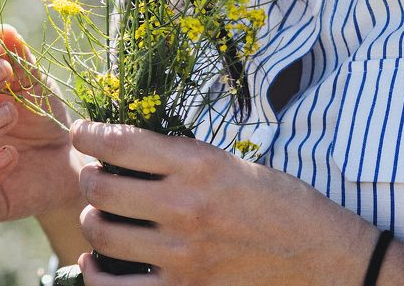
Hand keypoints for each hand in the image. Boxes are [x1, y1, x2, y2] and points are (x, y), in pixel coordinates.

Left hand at [71, 121, 378, 285]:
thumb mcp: (233, 164)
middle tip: (91, 173)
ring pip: (103, 235)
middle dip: (88, 177)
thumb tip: (133, 148)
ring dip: (91, 221)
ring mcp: (183, 255)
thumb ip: (185, 158)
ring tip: (97, 213)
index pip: (123, 142)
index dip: (91, 134)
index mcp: (200, 164)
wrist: (322, 259)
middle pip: (103, 187)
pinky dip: (96, 275)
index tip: (81, 131)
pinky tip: (94, 263)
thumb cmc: (282, 204)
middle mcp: (185, 206)